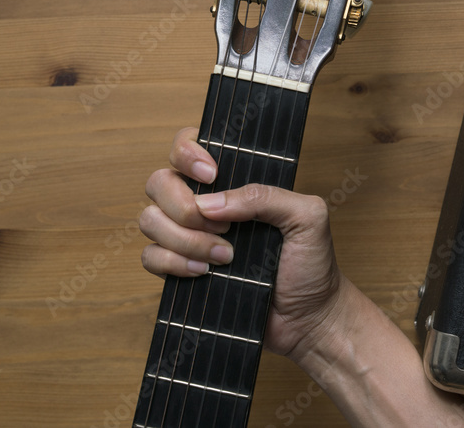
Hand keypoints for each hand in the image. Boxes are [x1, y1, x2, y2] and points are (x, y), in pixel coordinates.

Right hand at [140, 126, 346, 358]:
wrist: (308, 318)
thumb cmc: (312, 264)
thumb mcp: (307, 217)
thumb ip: (267, 196)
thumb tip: (211, 204)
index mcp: (233, 182)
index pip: (188, 146)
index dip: (186, 153)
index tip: (211, 175)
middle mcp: (206, 204)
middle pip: (159, 182)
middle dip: (183, 205)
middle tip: (224, 228)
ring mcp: (189, 236)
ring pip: (150, 220)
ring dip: (184, 238)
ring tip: (224, 257)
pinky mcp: (180, 270)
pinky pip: (150, 257)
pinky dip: (173, 263)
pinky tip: (205, 272)